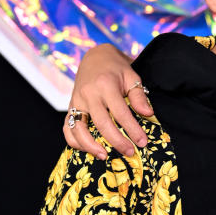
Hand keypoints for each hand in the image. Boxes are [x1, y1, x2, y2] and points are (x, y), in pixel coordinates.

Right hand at [64, 44, 151, 159]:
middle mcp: (88, 94)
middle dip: (117, 141)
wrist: (95, 58)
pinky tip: (88, 149)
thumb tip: (148, 114)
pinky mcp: (69, 107)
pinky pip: (67, 128)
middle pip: (101, 123)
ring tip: (105, 156)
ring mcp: (76, 101)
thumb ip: (138, 95)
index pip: (120, 113)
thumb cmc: (116, 69)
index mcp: (105, 85)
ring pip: (79, 128)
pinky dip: (75, 141)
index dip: (132, 130)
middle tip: (130, 152)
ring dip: (91, 146)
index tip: (142, 142)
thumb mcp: (132, 76)